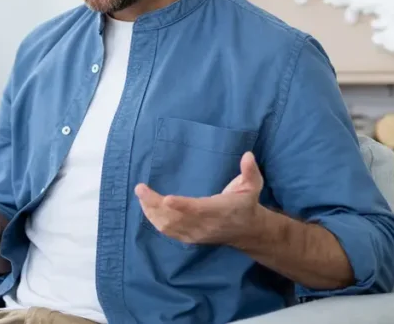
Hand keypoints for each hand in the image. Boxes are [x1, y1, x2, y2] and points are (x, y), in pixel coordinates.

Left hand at [135, 151, 263, 245]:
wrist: (248, 231)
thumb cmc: (246, 204)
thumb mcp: (253, 186)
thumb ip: (250, 171)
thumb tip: (248, 155)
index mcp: (220, 210)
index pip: (198, 209)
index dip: (182, 206)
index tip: (166, 198)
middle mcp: (206, 225)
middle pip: (176, 218)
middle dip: (155, 204)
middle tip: (140, 189)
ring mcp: (196, 233)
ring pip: (168, 226)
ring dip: (151, 212)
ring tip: (141, 195)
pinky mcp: (190, 238)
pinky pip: (168, 232)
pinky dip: (155, 220)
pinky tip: (146, 208)